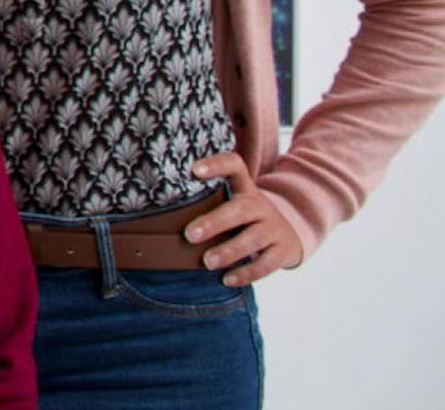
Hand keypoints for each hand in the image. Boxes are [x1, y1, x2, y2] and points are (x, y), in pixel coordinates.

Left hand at [183, 150, 302, 286]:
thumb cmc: (242, 217)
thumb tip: (156, 214)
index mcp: (244, 187)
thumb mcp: (230, 201)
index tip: (193, 170)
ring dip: (229, 251)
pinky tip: (227, 280)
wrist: (288, 233)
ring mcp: (273, 228)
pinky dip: (246, 273)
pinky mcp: (282, 251)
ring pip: (254, 238)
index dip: (216, 165)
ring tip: (207, 262)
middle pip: (241, 209)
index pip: (234, 165)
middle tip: (189, 235)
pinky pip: (266, 264)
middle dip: (215, 222)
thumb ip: (205, 200)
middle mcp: (260, 205)